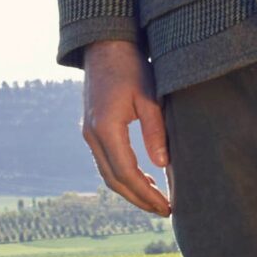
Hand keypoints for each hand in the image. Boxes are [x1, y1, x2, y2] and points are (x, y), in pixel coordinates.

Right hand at [81, 38, 170, 215]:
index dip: (146, 194)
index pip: (126, 173)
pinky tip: (143, 179)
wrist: (106, 46)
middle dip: (139, 199)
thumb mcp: (150, 97)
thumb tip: (162, 165)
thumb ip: (155, 131)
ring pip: (108, 174)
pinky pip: (107, 162)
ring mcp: (89, 134)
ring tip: (156, 201)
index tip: (166, 206)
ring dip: (131, 190)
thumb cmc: (131, 67)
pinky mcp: (92, 129)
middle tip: (164, 211)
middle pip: (114, 180)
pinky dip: (124, 176)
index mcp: (105, 129)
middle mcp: (92, 135)